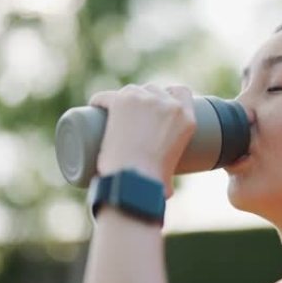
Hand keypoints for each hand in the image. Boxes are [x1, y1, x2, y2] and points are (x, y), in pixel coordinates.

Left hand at [88, 83, 195, 197]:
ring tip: (115, 112)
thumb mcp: (171, 175)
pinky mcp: (121, 101)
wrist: (135, 179)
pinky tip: (95, 106)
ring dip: (124, 98)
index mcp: (186, 118)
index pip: (181, 92)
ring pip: (132, 90)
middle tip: (132, 116)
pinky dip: (100, 101)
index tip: (158, 105)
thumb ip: (169, 181)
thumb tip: (164, 193)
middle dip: (144, 98)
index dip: (168, 96)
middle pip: (154, 89)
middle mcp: (168, 104)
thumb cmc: (152, 185)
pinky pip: (106, 96)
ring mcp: (144, 99)